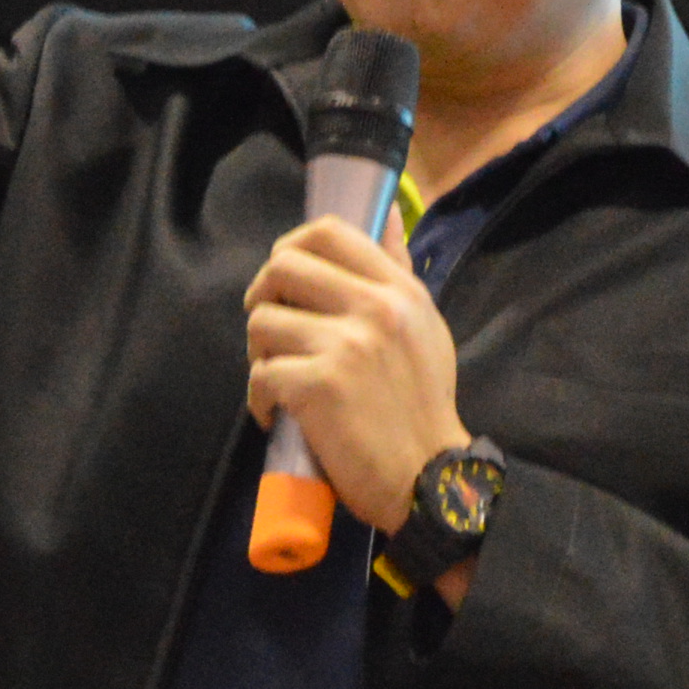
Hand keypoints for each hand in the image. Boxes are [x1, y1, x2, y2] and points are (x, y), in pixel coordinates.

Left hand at [244, 220, 470, 532]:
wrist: (429, 477)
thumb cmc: (422, 405)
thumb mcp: (424, 325)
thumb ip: (397, 269)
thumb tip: (383, 211)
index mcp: (399, 289)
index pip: (328, 231)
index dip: (292, 246)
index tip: (286, 278)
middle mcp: (374, 308)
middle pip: (282, 266)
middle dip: (263, 296)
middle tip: (273, 330)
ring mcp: (344, 345)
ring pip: (262, 321)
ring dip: (260, 353)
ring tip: (279, 377)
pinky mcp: (317, 386)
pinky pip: (260, 374)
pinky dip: (260, 398)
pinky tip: (277, 414)